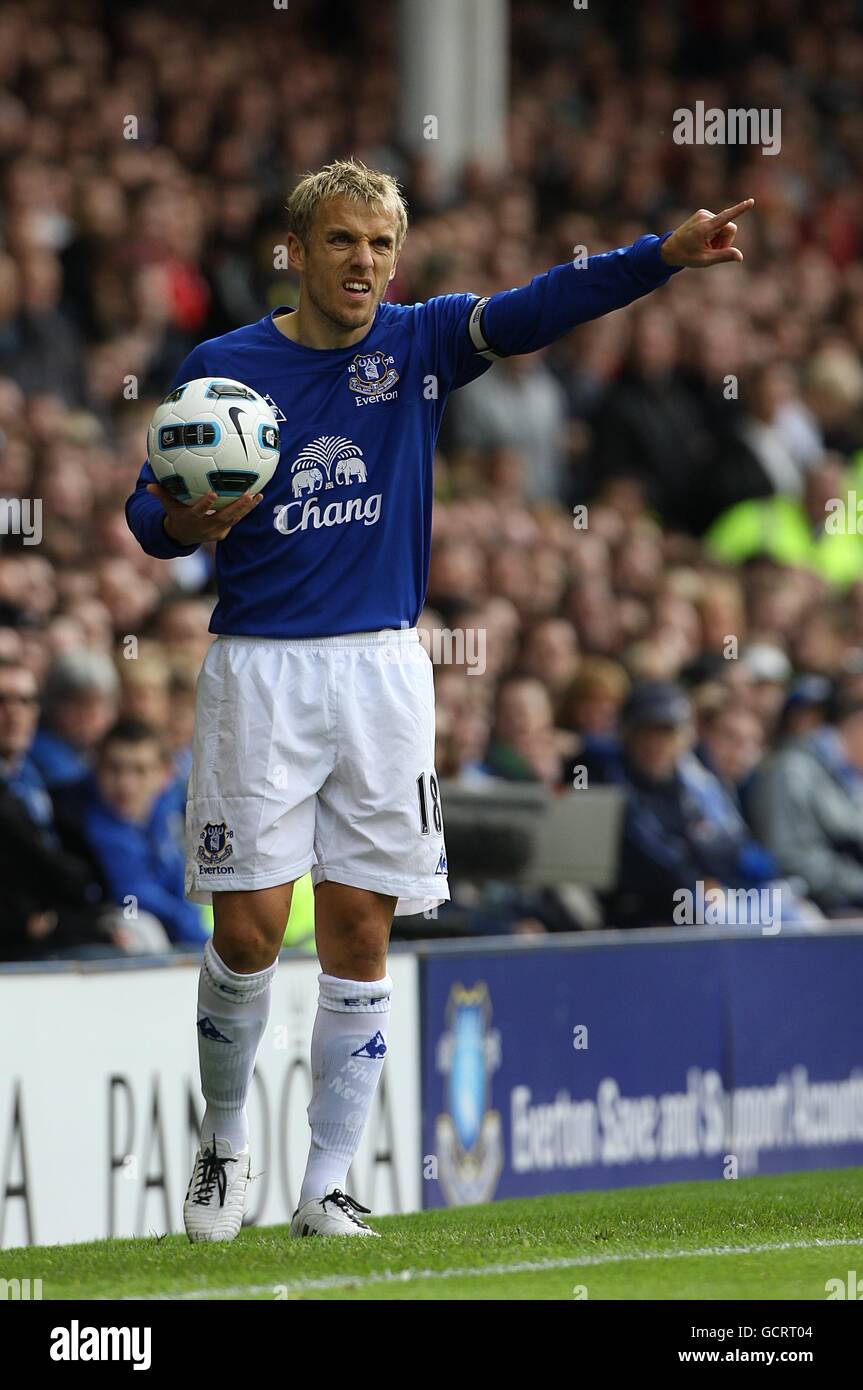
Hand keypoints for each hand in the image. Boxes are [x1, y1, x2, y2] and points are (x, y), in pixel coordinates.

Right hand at [146, 483, 264, 543]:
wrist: (184, 537)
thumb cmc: (177, 515)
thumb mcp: (168, 506)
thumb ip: (161, 495)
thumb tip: (149, 485)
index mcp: (192, 519)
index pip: (199, 511)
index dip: (205, 504)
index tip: (213, 493)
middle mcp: (206, 526)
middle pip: (223, 517)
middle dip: (236, 507)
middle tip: (247, 494)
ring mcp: (216, 531)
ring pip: (234, 519)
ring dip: (246, 508)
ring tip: (258, 495)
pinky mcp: (224, 533)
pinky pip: (237, 520)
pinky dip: (247, 510)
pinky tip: (258, 497)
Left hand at [661, 199, 754, 268]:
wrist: (670, 248)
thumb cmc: (687, 256)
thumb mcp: (705, 260)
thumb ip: (723, 256)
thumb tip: (740, 256)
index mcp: (704, 228)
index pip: (726, 218)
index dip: (739, 210)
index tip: (751, 202)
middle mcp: (704, 217)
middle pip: (729, 228)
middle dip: (725, 241)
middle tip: (712, 250)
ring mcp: (703, 213)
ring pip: (725, 226)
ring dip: (719, 238)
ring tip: (706, 245)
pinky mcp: (703, 213)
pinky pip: (719, 223)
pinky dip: (715, 233)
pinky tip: (704, 239)